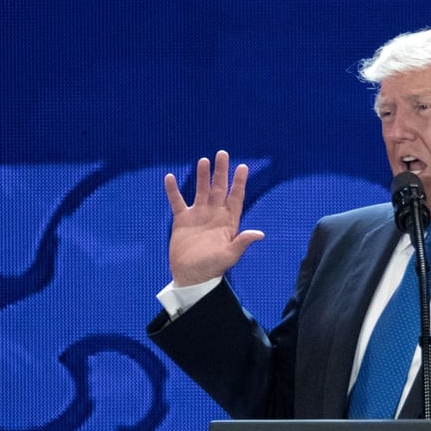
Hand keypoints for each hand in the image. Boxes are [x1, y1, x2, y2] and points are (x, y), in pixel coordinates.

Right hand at [164, 150, 264, 285]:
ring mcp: (198, 216)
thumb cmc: (213, 268)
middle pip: (219, 189)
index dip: (239, 182)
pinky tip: (170, 177)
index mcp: (228, 221)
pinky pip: (177, 202)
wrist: (191, 276)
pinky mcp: (182, 220)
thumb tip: (259, 234)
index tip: (242, 167)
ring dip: (202, 176)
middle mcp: (214, 215)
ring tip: (203, 160)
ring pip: (200, 191)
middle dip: (221, 172)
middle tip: (222, 153)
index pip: (235, 197)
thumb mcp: (230, 255)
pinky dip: (173, 190)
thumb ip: (242, 242)